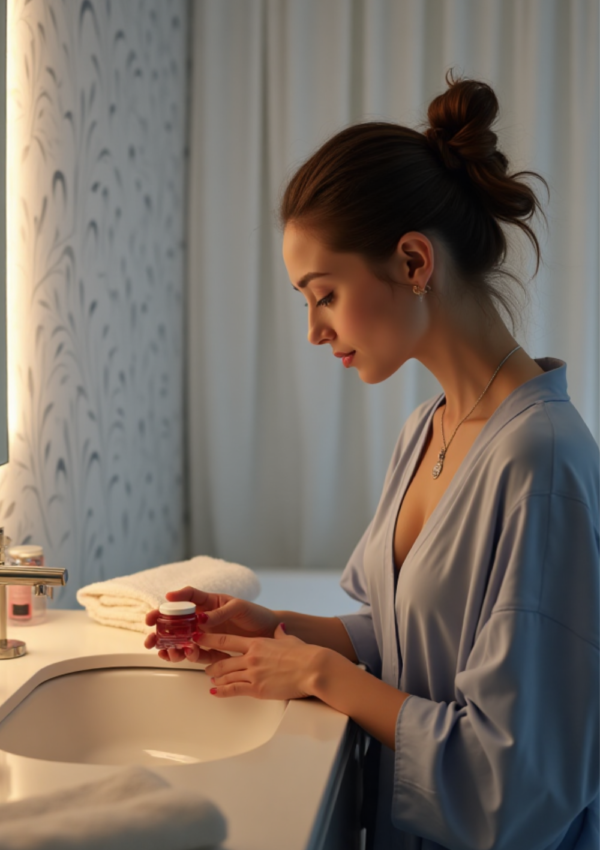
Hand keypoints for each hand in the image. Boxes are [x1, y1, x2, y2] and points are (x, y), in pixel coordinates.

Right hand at [144, 586, 279, 664]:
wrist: (268, 633)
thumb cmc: (255, 615)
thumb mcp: (239, 608)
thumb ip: (220, 613)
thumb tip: (201, 620)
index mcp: (209, 602)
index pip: (188, 597)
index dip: (174, 598)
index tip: (162, 603)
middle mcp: (203, 617)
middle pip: (176, 622)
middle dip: (160, 629)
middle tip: (149, 636)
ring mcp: (205, 634)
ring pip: (181, 639)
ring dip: (170, 646)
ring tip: (166, 651)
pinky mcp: (210, 649)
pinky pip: (193, 652)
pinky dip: (184, 654)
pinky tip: (180, 655)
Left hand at [201, 623, 326, 700]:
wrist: (312, 669)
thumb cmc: (304, 654)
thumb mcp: (288, 639)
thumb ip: (279, 634)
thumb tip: (279, 628)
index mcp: (257, 643)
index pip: (226, 640)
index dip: (210, 639)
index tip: (200, 638)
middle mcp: (251, 658)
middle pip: (222, 660)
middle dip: (211, 663)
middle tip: (205, 664)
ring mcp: (253, 674)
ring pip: (226, 676)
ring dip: (216, 678)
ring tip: (211, 678)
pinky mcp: (257, 690)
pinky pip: (234, 690)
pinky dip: (222, 691)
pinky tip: (216, 691)